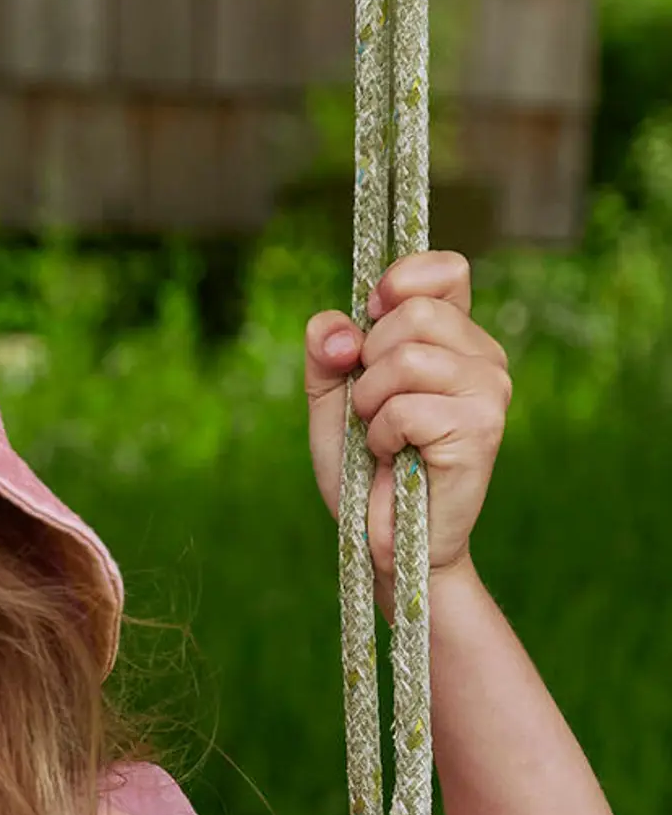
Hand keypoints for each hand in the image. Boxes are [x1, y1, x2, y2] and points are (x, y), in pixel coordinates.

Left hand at [304, 251, 511, 586]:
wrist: (387, 545)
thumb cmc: (366, 475)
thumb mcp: (333, 403)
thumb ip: (326, 353)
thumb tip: (338, 329)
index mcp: (455, 339)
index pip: (445, 270)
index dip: (399, 285)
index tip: (371, 323)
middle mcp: (483, 357)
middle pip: (414, 313)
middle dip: (370, 364)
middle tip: (373, 410)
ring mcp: (489, 391)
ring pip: (408, 358)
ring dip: (372, 404)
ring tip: (383, 438)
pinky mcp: (481, 428)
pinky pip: (406, 408)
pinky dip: (382, 436)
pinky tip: (395, 459)